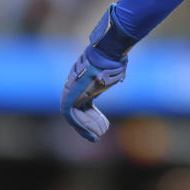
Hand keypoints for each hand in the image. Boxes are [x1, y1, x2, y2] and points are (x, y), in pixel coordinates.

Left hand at [61, 4, 135, 140]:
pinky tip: (93, 133)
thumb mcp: (114, 69)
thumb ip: (114, 75)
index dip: (92, 114)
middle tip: (101, 132)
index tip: (103, 124)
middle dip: (90, 123)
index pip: (84, 101)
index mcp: (82, 79)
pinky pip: (71, 116)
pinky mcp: (69, 97)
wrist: (107, 54)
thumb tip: (120, 77)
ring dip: (87, 127)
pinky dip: (82, 126)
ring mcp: (70, 90)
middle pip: (79, 109)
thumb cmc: (114, 59)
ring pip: (75, 115)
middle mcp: (74, 85)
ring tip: (99, 135)